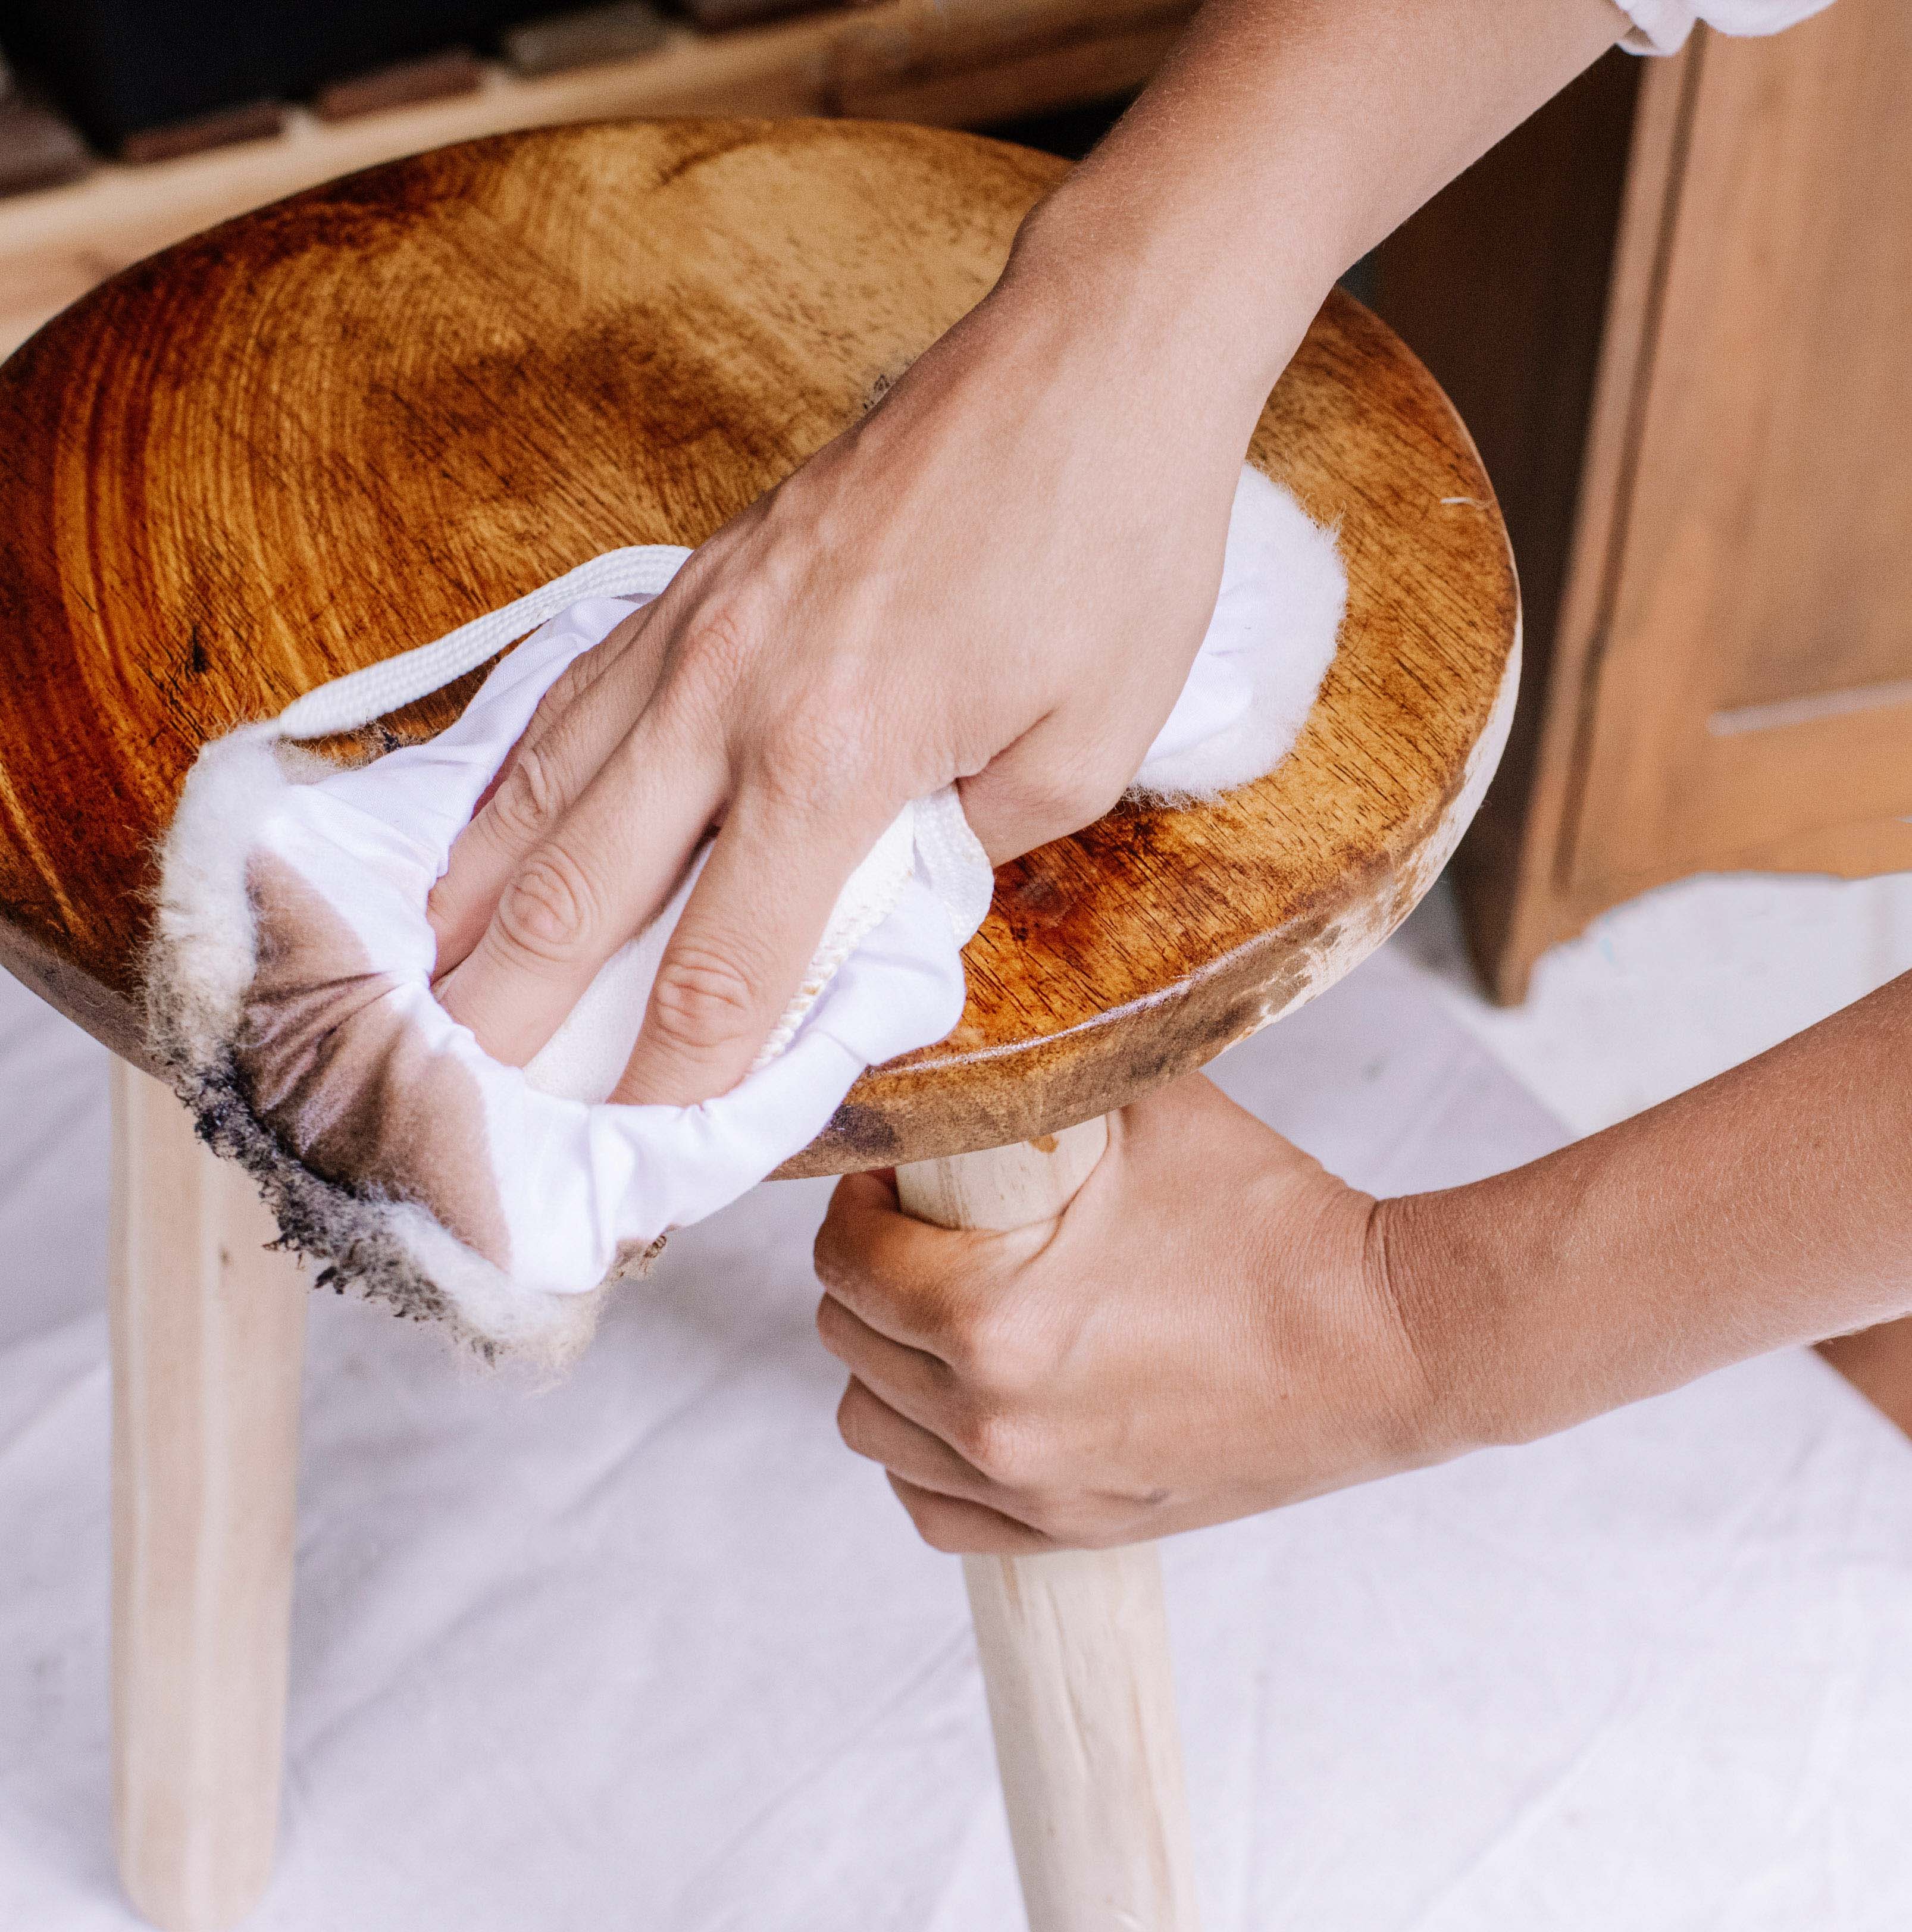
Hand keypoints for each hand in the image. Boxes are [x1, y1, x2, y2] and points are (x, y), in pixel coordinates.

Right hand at [428, 246, 1287, 1107]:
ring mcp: (693, 630)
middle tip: (458, 1110)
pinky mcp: (691, 581)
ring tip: (427, 994)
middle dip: (514, 1022)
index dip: (670, 1089)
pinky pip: (569, 704)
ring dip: (479, 910)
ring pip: (543, 793)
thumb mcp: (1081, 753)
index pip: (721, 975)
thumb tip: (877, 901)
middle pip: (583, 897)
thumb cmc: (1109, 555)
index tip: (638, 1165)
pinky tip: (484, 841)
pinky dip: (512, 789)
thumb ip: (964, 858)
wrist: (1088, 364)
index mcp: (836, 760)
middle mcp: (730, 698)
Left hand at [812, 1074, 1447, 1554]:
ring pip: (875, 1429)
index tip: (903, 1180)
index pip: (844, 1259)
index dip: (864, 1202)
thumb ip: (1036, 1075)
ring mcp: (1029, 1486)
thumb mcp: (1146, 1110)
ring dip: (891, 1365)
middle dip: (872, 1273)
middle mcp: (991, 1417)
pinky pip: (932, 1508)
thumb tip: (963, 1042)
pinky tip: (971, 1406)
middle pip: (847, 1339)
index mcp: (987, 1314)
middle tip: (930, 1234)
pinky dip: (930, 1458)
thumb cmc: (1277, 1225)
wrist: (1386, 1342)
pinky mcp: (1070, 1528)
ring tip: (950, 1317)